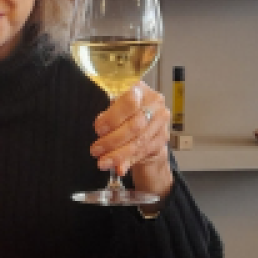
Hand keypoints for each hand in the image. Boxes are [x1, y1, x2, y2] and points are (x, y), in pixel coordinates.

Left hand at [91, 83, 173, 199]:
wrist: (146, 124)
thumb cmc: (126, 112)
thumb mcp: (115, 108)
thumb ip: (109, 118)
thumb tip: (101, 130)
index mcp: (141, 90)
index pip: (130, 102)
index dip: (113, 117)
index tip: (98, 129)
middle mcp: (155, 105)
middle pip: (135, 126)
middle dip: (112, 140)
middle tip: (96, 149)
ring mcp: (161, 122)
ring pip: (139, 142)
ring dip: (118, 155)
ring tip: (103, 162)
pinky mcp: (162, 139)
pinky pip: (143, 153)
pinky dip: (128, 161)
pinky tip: (118, 168)